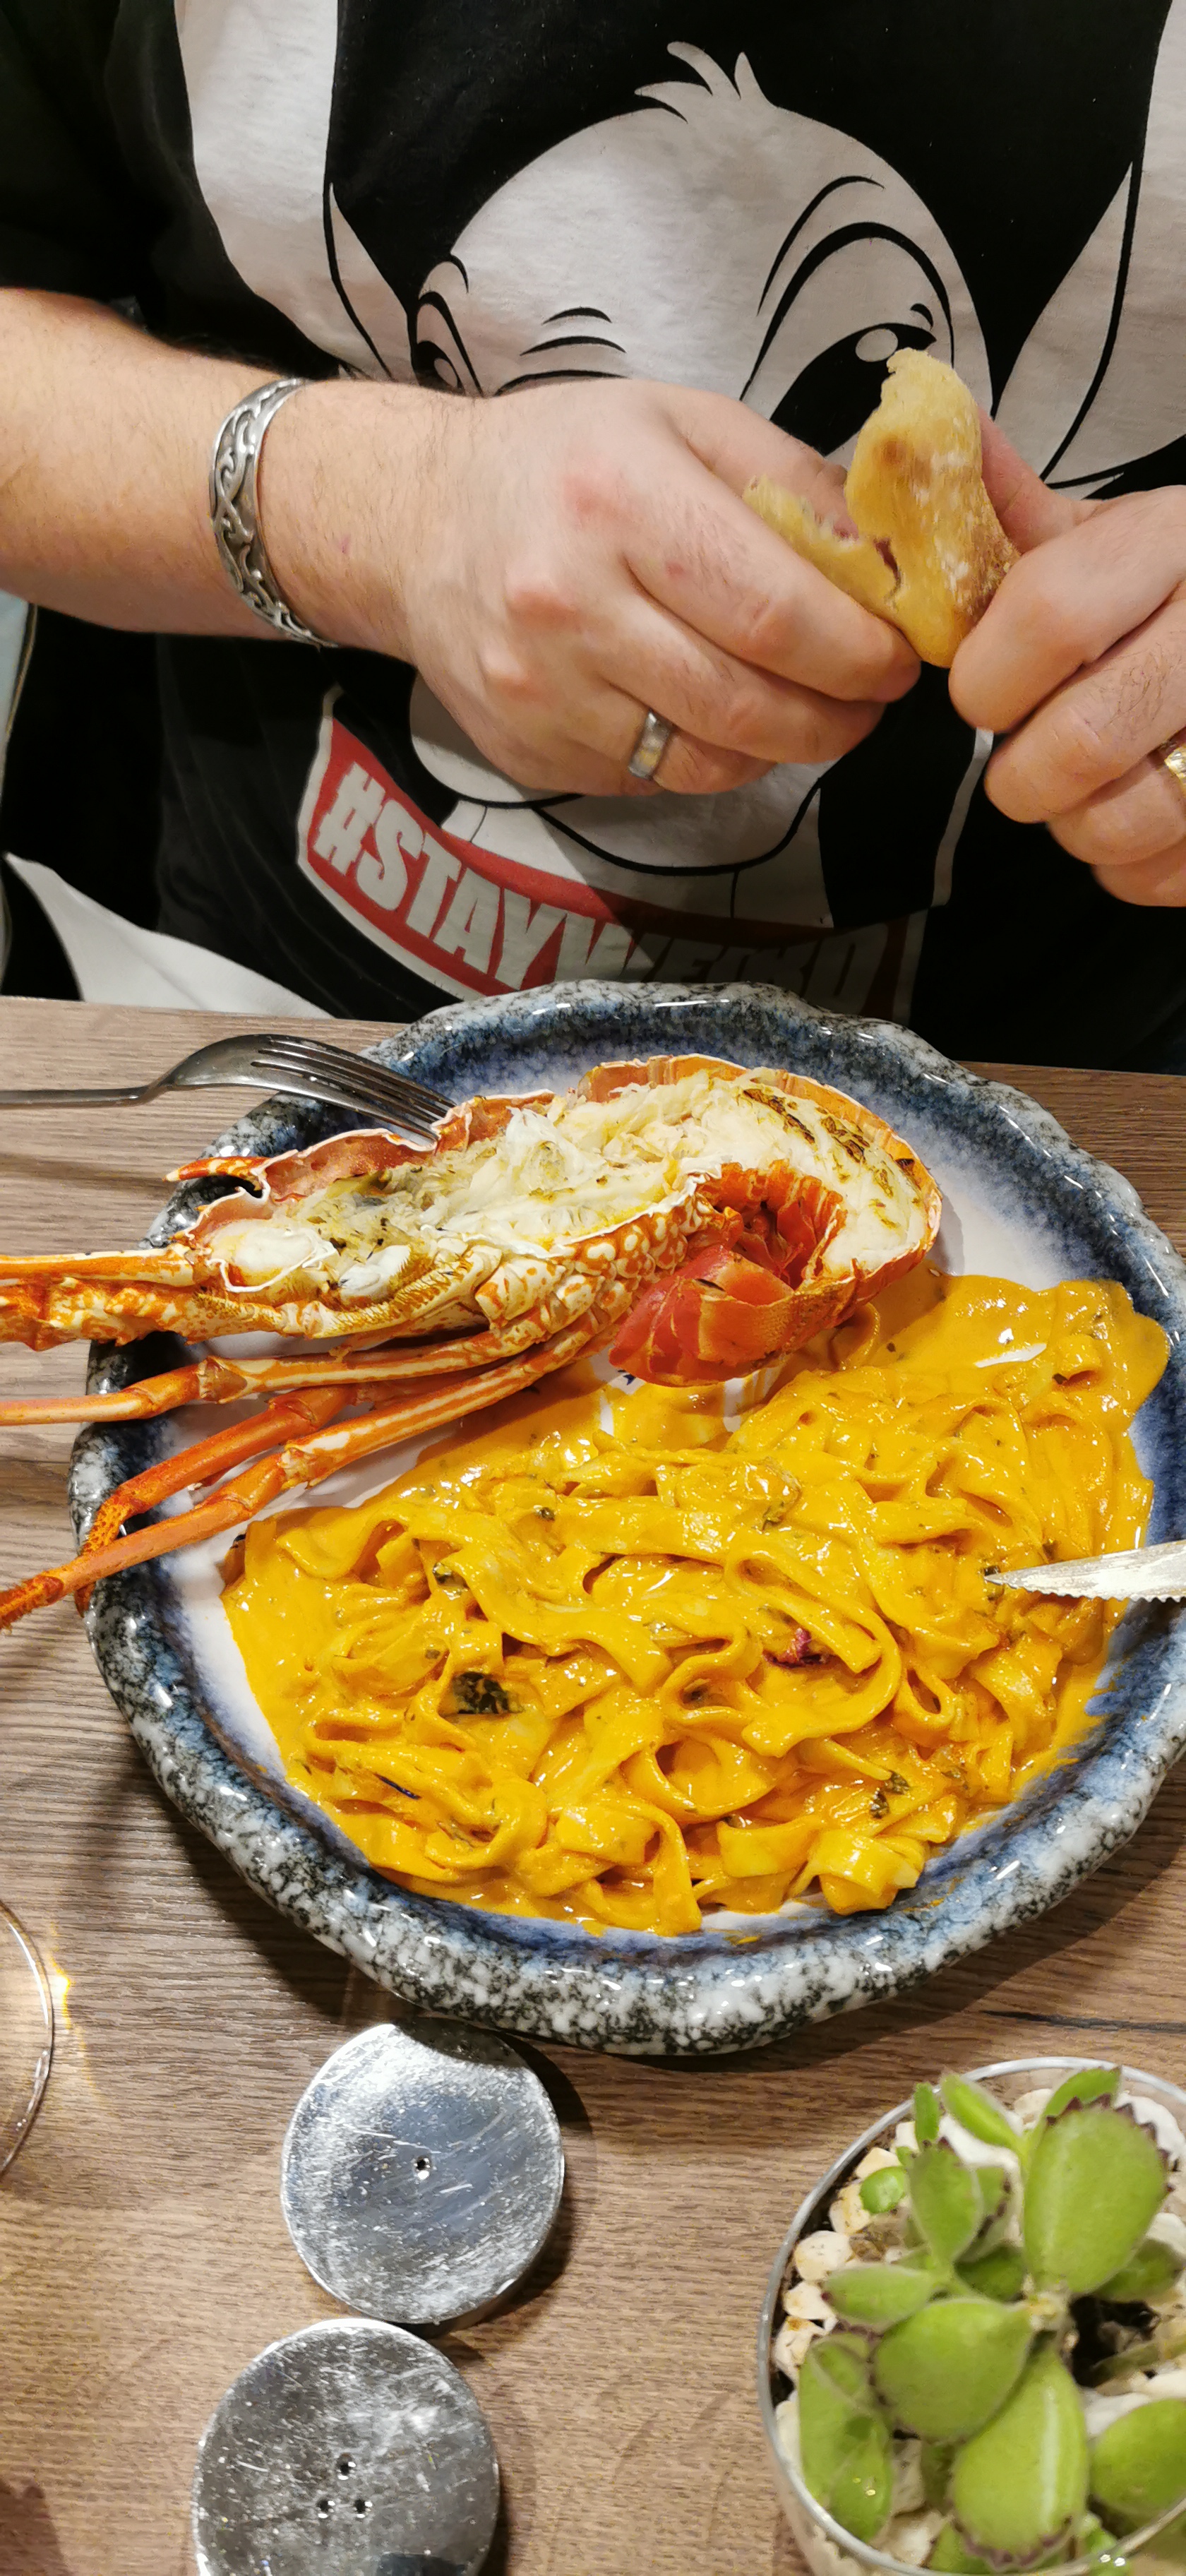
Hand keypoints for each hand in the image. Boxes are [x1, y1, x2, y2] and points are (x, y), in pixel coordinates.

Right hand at [276, 376, 917, 799]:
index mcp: (620, 501)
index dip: (858, 652)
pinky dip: (708, 761)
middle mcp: (570, 603)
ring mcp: (542, 690)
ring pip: (704, 762)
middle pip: (746, 702)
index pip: (773, 610)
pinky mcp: (530, 750)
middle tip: (869, 701)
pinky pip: (651, 780)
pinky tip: (720, 720)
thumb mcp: (682, 422)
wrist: (417, 524)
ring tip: (810, 714)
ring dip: (780, 750)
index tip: (899, 658)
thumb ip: (794, 484)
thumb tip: (894, 562)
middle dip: (836, 716)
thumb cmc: (566, 461)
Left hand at [951, 429, 1185, 903]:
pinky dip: (1124, 866)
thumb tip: (902, 440)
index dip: (988, 675)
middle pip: (1084, 739)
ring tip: (1078, 789)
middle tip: (1020, 756)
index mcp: (1169, 541)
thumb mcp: (1102, 534)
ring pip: (1124, 821)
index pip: (1051, 614)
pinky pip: (1163, 872)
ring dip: (1072, 825)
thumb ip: (1004, 510)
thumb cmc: (1167, 590)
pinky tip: (1127, 815)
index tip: (979, 692)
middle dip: (1021, 772)